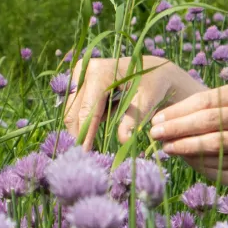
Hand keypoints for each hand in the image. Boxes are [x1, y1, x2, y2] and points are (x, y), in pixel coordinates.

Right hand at [63, 56, 204, 147]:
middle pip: (75, 111)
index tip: (85, 153)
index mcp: (99, 72)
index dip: (86, 133)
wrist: (154, 71)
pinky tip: (90, 134)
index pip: (88, 110)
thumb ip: (133, 119)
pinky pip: (78, 107)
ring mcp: (80, 74)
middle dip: (79, 134)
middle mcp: (84, 70)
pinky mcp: (80, 81)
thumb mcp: (147, 101)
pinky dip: (85, 121)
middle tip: (83, 157)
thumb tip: (124, 139)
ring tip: (87, 148)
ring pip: (73, 110)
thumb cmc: (152, 85)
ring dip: (80, 129)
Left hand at [149, 82, 227, 181]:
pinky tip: (186, 159)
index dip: (178, 110)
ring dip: (187, 145)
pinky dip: (202, 160)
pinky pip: (224, 160)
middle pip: (208, 119)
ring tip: (166, 147)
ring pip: (215, 141)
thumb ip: (211, 110)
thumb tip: (170, 120)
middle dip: (178, 127)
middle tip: (155, 133)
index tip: (157, 118)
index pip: (205, 100)